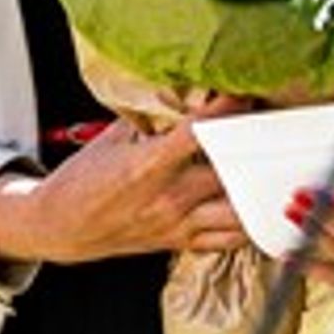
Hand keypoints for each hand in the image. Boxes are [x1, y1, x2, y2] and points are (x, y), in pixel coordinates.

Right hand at [0, 102, 252, 264]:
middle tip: (270, 126)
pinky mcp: (181, 243)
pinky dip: (249, 224)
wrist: (61, 226)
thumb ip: (152, 116)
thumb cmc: (83, 180)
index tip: (245, 91)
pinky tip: (258, 204)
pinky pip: (230, 240)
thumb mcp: (112, 137)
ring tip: (272, 166)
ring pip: (238, 213)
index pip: (200, 133)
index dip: (228, 110)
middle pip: (230, 173)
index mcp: (148, 166)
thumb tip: (186, 90)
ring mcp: (178, 224)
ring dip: (257, 190)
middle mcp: (168, 198)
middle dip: (253, 147)